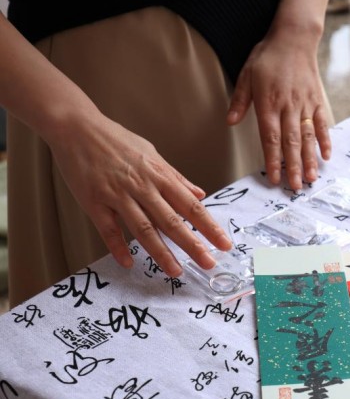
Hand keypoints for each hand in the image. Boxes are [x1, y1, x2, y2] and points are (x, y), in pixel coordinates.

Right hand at [47, 113, 231, 275]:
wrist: (76, 127)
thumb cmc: (117, 140)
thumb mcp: (152, 153)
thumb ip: (175, 177)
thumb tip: (199, 194)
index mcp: (159, 175)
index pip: (191, 206)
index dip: (209, 226)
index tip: (224, 243)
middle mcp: (142, 187)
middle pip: (171, 221)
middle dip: (192, 244)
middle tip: (209, 264)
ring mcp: (117, 195)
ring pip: (143, 229)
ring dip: (161, 252)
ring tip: (176, 271)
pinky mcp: (93, 202)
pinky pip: (108, 229)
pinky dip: (118, 247)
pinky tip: (128, 263)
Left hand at [226, 28, 331, 190]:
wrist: (294, 38)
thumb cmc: (267, 57)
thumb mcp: (246, 74)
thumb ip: (240, 100)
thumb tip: (229, 122)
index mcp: (268, 102)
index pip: (270, 137)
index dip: (273, 159)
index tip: (274, 177)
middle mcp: (288, 106)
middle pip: (291, 142)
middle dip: (294, 166)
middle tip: (296, 187)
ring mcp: (305, 104)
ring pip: (308, 136)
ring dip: (310, 159)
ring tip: (312, 178)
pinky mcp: (317, 100)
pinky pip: (323, 123)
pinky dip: (326, 139)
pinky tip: (327, 156)